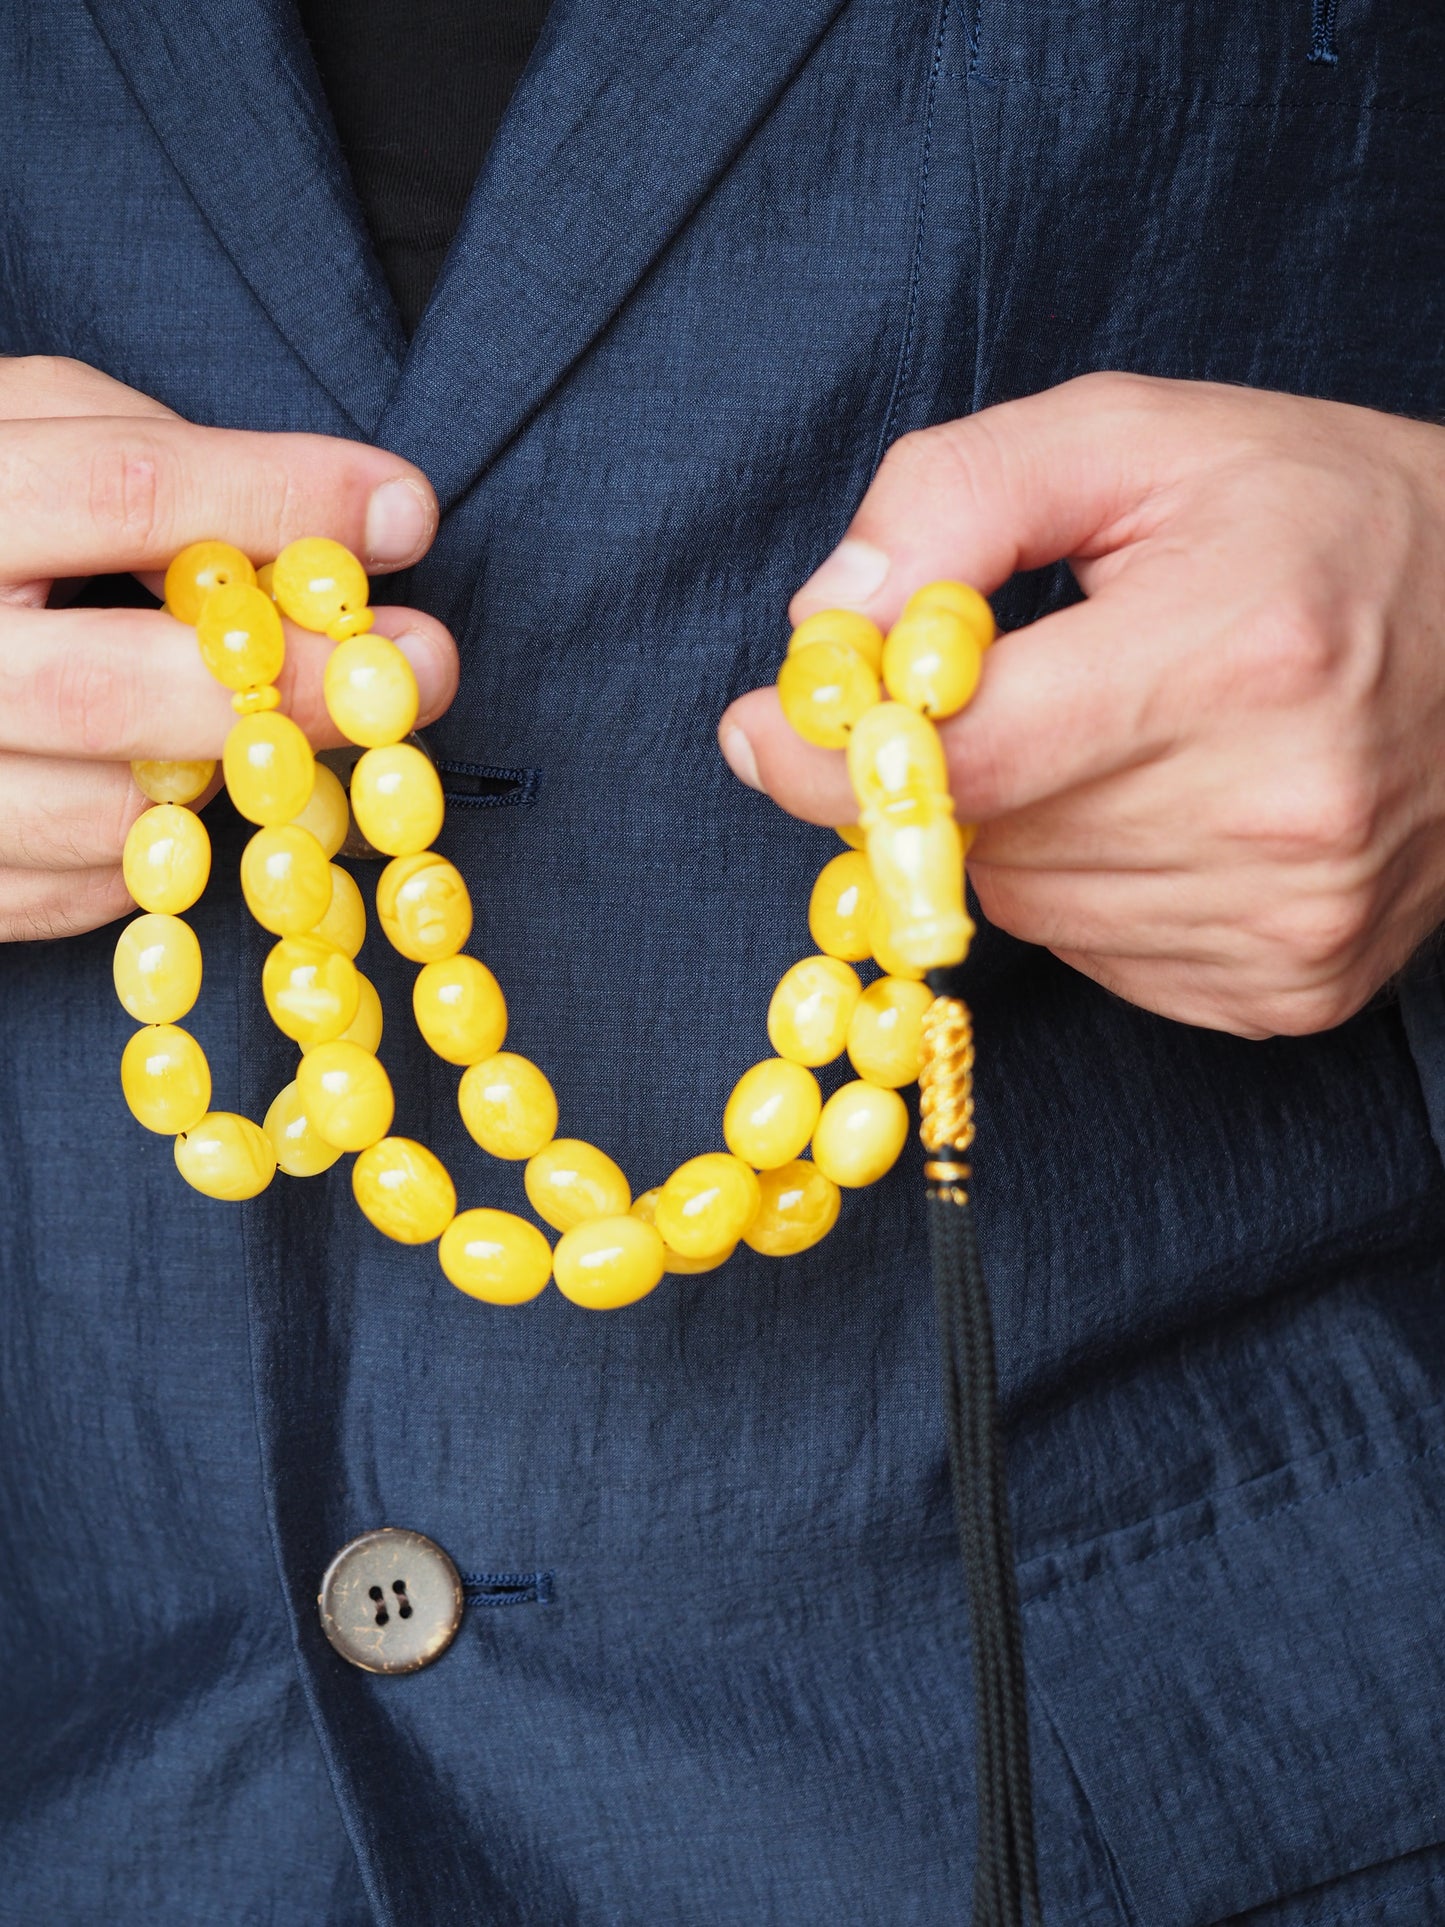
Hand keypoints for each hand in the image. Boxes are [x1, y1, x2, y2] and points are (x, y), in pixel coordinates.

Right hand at [0, 355, 457, 941]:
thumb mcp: (1, 429)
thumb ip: (129, 443)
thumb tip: (335, 522)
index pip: (126, 490)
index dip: (283, 501)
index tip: (408, 514)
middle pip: (125, 685)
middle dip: (300, 685)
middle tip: (427, 667)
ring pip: (114, 815)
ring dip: (236, 785)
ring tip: (289, 741)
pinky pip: (84, 893)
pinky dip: (162, 854)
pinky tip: (179, 798)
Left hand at [720, 374, 1444, 1037]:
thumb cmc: (1323, 517)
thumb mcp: (1141, 438)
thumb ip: (958, 497)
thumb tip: (827, 624)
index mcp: (1236, 655)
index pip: (968, 758)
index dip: (836, 754)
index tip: (764, 731)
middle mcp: (1275, 811)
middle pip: (983, 842)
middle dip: (944, 773)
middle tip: (1003, 690)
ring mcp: (1291, 919)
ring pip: (1029, 908)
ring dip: (1019, 830)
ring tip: (1117, 734)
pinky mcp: (1293, 988)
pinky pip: (1096, 957)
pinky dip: (1087, 888)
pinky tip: (1161, 807)